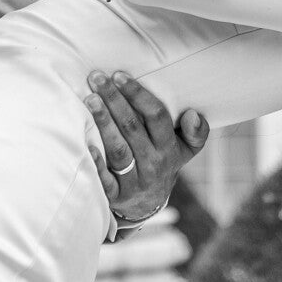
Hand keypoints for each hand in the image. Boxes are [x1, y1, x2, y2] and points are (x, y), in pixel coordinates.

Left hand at [83, 71, 210, 226]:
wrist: (147, 206)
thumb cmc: (163, 165)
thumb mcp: (186, 151)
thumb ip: (196, 132)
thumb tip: (193, 114)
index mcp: (168, 149)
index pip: (156, 116)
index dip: (138, 95)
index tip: (119, 75)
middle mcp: (153, 163)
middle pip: (132, 127)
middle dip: (114, 100)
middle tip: (97, 78)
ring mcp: (134, 181)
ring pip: (118, 149)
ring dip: (103, 122)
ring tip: (90, 99)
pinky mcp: (116, 195)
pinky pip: (105, 178)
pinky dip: (96, 161)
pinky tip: (85, 142)